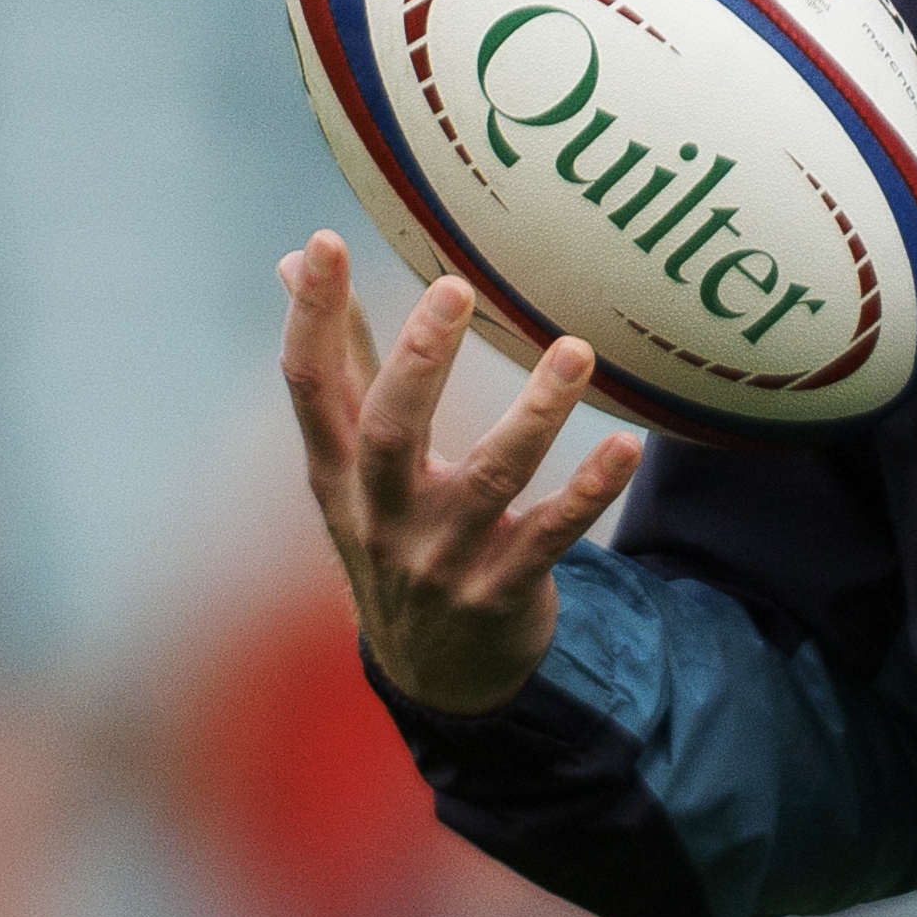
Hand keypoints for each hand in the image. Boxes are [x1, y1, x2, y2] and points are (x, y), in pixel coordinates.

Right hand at [278, 230, 641, 715]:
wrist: (436, 674)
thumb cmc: (395, 531)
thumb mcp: (351, 464)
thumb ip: (339, 362)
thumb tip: (290, 262)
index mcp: (339, 473)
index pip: (310, 387)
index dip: (310, 317)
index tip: (321, 242)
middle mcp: (382, 515)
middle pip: (389, 432)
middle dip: (419, 361)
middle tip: (454, 287)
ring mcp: (441, 558)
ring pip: (489, 479)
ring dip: (535, 415)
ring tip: (576, 350)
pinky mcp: (502, 590)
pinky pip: (551, 536)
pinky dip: (589, 493)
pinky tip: (627, 447)